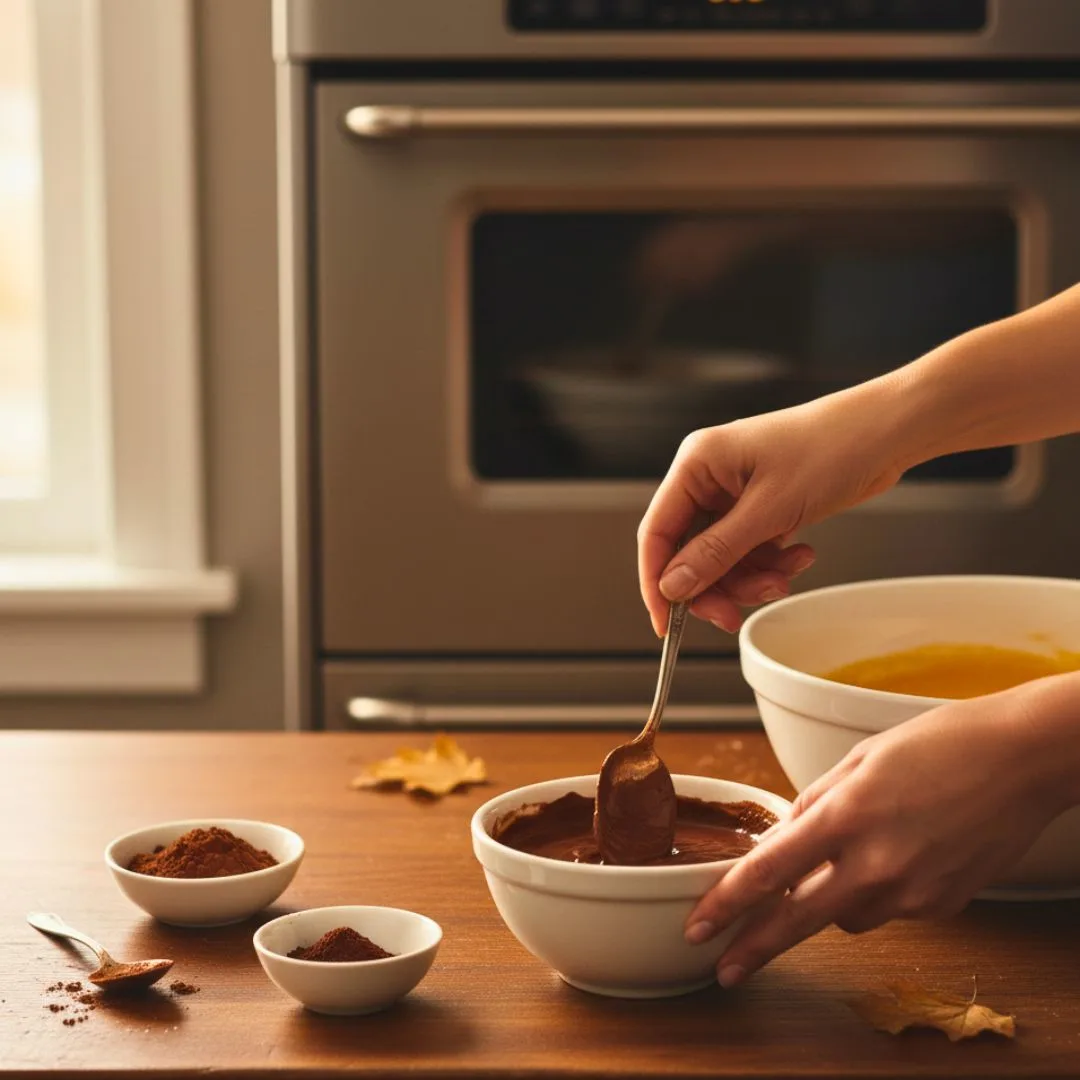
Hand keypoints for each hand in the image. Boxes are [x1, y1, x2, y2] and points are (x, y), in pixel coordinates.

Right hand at [638, 386, 907, 636]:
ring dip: (750, 578)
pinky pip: (749, 551)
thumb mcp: (769, 510)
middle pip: (689, 551)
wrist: (887, 433)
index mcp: (697, 464)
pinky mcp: (762, 506)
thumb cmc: (832, 447)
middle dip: (715, 586)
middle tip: (733, 614)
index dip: (657, 580)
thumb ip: (715, 553)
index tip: (664, 622)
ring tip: (784, 577)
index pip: (657, 531)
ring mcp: (736, 493)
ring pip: (722, 558)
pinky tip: (799, 556)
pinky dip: (770, 565)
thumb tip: (673, 586)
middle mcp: (710, 478)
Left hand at [683, 679, 1079, 987]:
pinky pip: (890, 910)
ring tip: (854, 854)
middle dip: (756, 947)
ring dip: (830, 900)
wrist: (1022, 759)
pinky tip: (900, 852)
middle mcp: (877, 862)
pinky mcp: (943, 906)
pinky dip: (878, 891)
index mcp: (846, 815)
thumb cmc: (940, 744)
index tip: (700, 926)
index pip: (769, 871)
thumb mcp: (860, 759)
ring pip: (847, 916)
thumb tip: (785, 836)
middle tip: (724, 968)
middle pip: (799, 920)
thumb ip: (816, 802)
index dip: (727, 903)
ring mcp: (914, 891)